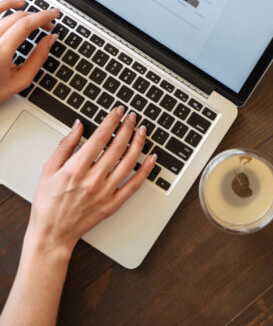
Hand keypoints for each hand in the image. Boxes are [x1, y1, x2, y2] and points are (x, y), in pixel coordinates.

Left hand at [0, 0, 58, 103]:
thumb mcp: (20, 81)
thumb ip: (37, 59)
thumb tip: (50, 40)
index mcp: (0, 53)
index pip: (24, 25)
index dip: (42, 17)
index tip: (54, 15)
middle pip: (15, 18)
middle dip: (36, 16)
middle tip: (48, 22)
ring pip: (0, 11)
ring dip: (16, 6)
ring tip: (28, 5)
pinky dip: (1, 6)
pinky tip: (9, 4)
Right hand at [26, 107, 155, 255]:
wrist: (52, 235)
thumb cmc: (47, 203)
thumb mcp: (48, 170)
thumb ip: (65, 146)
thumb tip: (78, 126)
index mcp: (75, 169)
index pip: (100, 138)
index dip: (111, 121)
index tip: (118, 111)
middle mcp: (92, 180)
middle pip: (117, 147)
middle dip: (127, 127)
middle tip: (132, 117)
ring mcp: (105, 192)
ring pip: (129, 162)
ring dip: (138, 143)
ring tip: (142, 130)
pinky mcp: (113, 204)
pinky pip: (134, 184)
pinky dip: (146, 170)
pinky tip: (152, 158)